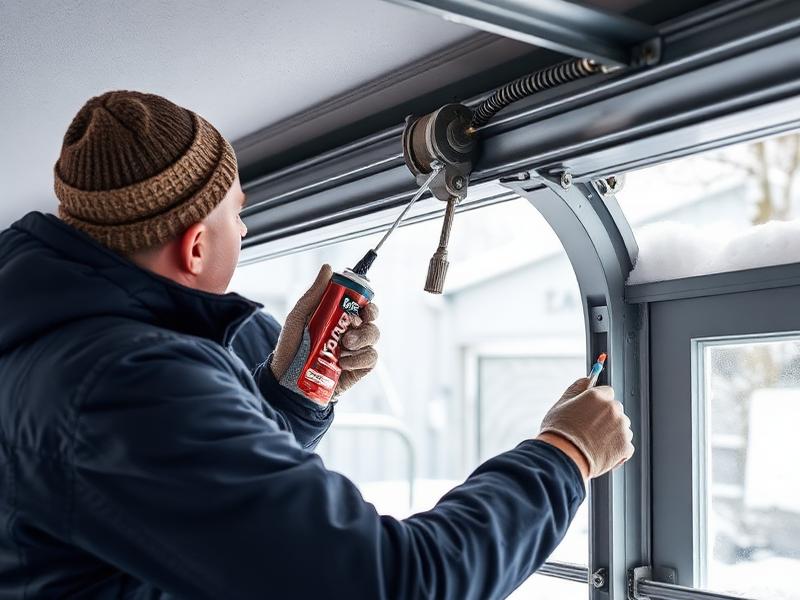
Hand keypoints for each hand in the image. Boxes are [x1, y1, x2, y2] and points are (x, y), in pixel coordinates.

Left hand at [269, 264, 378, 402]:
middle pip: (372, 318)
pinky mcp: (359, 368)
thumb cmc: (291, 348)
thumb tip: (328, 268)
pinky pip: (371, 358)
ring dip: (361, 339)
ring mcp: (356, 350)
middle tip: (354, 323)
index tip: (361, 302)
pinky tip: (343, 363)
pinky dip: (359, 359)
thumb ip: (314, 294)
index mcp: (338, 317)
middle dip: (369, 317)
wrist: (288, 382)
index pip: (360, 303)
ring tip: (343, 346)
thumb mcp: (299, 317)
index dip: (366, 300)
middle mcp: (350, 331)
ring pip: (374, 336)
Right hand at [537, 378, 633, 478]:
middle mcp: (613, 409)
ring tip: (594, 443)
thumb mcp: (561, 404)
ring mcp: (621, 428)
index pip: (607, 392)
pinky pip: (625, 445)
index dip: (598, 402)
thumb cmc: (559, 432)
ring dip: (612, 432)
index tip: (591, 412)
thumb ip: (576, 388)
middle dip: (606, 417)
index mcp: (598, 396)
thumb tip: (586, 379)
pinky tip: (601, 452)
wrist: (563, 459)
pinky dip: (616, 449)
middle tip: (589, 429)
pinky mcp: (626, 446)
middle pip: (615, 409)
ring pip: (621, 427)